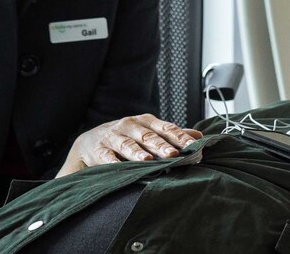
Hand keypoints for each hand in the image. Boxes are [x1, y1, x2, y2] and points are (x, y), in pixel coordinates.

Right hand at [56, 114, 202, 177]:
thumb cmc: (127, 137)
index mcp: (145, 121)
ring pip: (127, 144)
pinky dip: (113, 162)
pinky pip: (106, 156)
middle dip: (161, 145)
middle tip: (173, 154)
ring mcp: (113, 136)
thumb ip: (172, 134)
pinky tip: (119, 167)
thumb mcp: (148, 132)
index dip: (179, 137)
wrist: (90, 142)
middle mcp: (129, 125)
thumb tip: (198, 136)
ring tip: (148, 160)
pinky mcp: (99, 149)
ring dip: (138, 152)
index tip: (192, 146)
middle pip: (148, 136)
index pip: (165, 128)